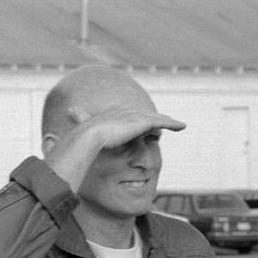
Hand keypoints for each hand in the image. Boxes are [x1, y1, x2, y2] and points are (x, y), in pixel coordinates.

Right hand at [68, 105, 185, 152]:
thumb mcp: (87, 141)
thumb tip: (76, 147)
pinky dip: (173, 124)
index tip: (147, 124)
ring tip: (178, 124)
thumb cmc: (84, 142)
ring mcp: (134, 115)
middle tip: (168, 121)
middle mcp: (125, 111)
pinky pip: (163, 122)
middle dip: (157, 118)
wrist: (89, 137)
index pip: (131, 117)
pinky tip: (182, 127)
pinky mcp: (143, 121)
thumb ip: (87, 143)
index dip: (141, 120)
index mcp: (113, 114)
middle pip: (145, 115)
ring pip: (156, 118)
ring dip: (168, 121)